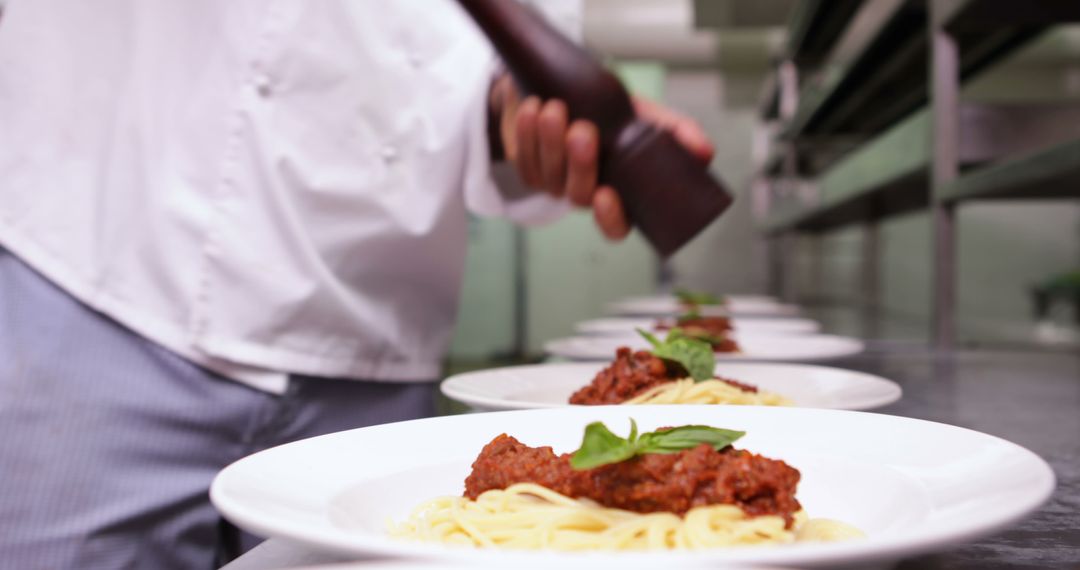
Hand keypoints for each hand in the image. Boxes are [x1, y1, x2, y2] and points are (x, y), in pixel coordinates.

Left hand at [491, 74, 713, 240]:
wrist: (568, 89)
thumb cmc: (613, 113)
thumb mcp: (648, 118)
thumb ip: (677, 134)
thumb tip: (705, 153)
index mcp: (618, 193)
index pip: (616, 227)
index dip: (611, 219)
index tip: (608, 195)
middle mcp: (586, 194)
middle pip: (578, 196)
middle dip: (579, 164)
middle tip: (582, 129)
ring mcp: (556, 184)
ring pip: (549, 176)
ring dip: (549, 142)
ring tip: (554, 109)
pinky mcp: (530, 168)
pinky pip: (524, 160)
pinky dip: (526, 134)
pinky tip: (533, 109)